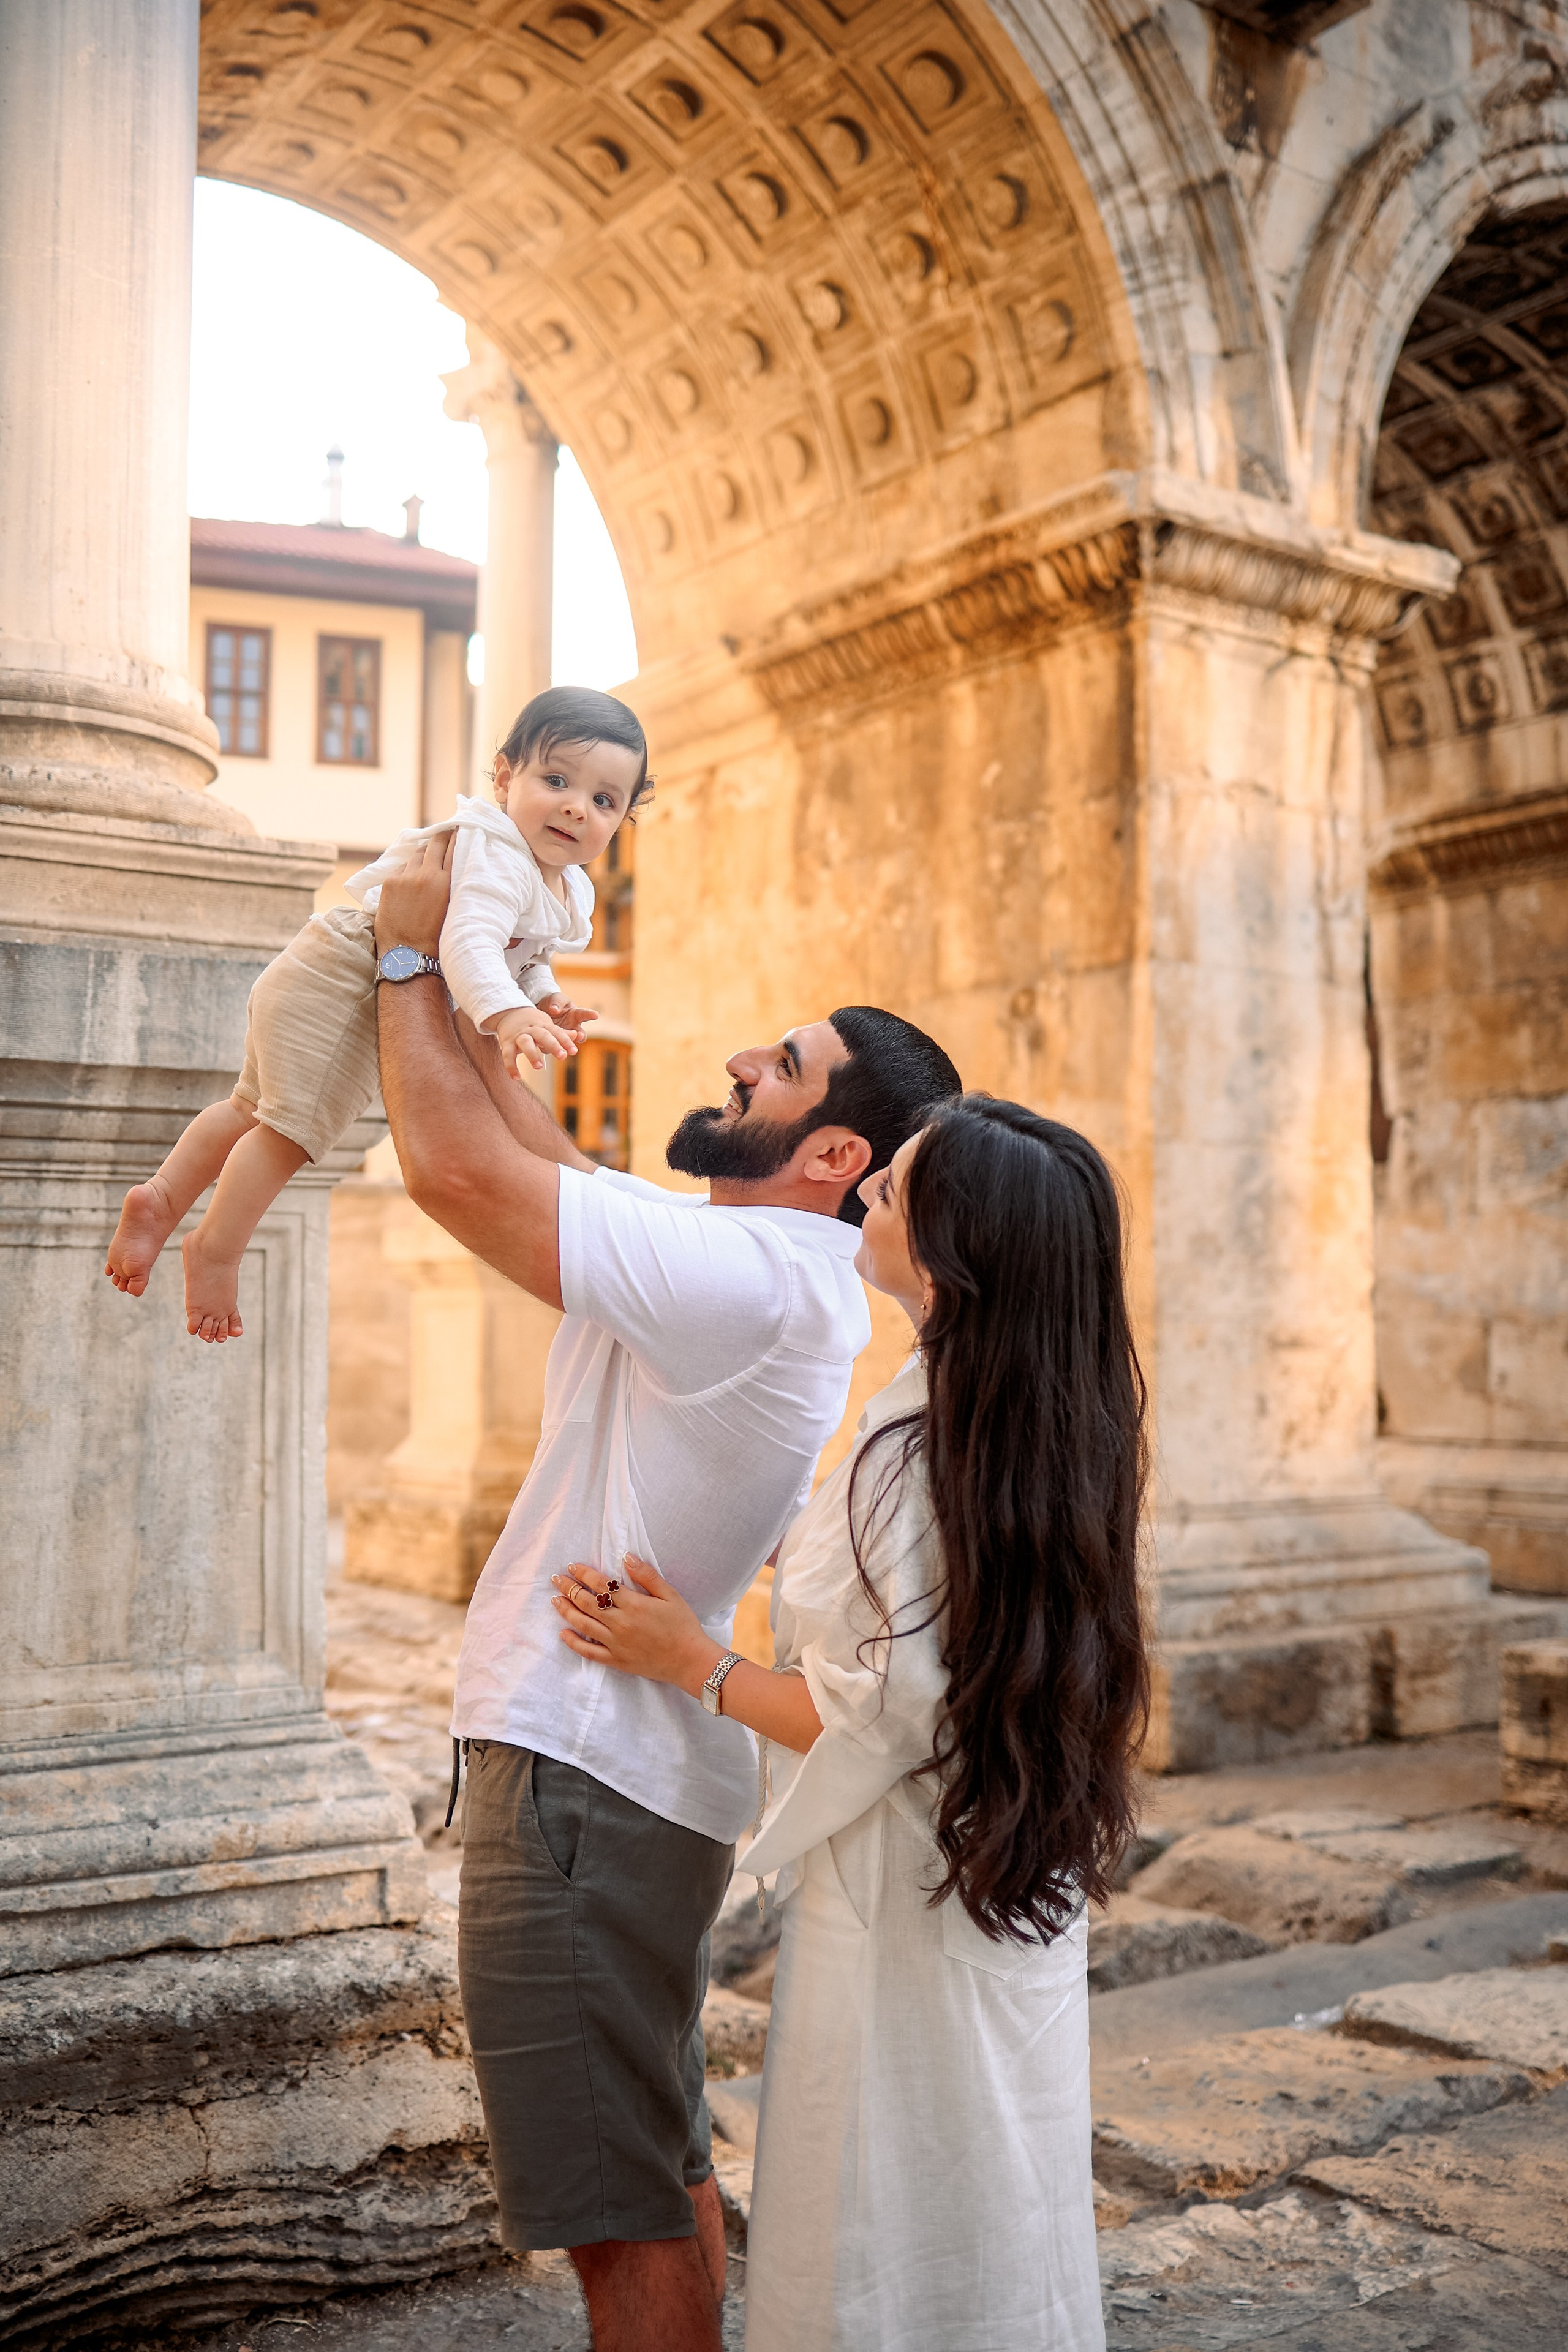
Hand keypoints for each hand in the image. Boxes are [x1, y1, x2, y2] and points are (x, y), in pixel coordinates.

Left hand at [375, 832, 451, 957]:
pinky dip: (409, 869)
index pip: (454, 848)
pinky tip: (412, 877)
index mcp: (447, 883)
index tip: (459, 831)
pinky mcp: (390, 883)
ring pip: (417, 854)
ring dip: (424, 854)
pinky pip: (402, 867)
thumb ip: (461, 891)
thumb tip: (469, 881)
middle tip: (446, 835)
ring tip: (429, 857)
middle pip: (435, 843)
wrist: (409, 957)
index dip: (457, 836)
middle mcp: (427, 875)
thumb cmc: (439, 942)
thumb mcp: (457, 913)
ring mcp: (406, 877)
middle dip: (441, 837)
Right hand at [490, 1004, 577, 1075]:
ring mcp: (519, 1036)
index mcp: (544, 1025)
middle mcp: (532, 1029)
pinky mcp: (506, 1042)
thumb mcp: (546, 1024)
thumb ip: (560, 1032)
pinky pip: (507, 1054)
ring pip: (525, 1043)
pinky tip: (516, 1078)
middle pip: (543, 1035)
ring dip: (532, 1054)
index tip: (574, 1051)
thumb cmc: (533, 1022)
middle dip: (553, 1045)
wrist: (508, 1011)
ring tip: (539, 1067)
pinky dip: (511, 1066)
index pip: (556, 1032)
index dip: (565, 1041)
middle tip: (563, 1056)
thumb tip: (576, 1035)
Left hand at [536, 993, 598, 1041]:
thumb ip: (556, 1002)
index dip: (590, 1014)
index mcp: (576, 1014)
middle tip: (580, 1036)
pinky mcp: (555, 1042)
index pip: (584, 1014)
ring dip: (567, 1044)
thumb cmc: (553, 1002)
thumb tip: (554, 1009)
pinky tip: (547, 1046)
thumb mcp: (555, 998)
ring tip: (566, 1045)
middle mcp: (573, 1027)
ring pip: (568, 1043)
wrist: (540, 1011)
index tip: (595, 1015)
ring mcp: (564, 1036)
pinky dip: (552, 1047)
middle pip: (580, 1033)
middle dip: (580, 1035)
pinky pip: (555, 1046)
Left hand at [551, 1556, 720, 1696]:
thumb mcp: (670, 1595)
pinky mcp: (616, 1660)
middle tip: (556, 1579)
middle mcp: (620, 1623)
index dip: (584, 1574)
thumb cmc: (682, 1625)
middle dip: (569, 1588)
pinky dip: (574, 1642)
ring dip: (566, 1611)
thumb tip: (627, 1557)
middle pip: (587, 1602)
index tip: (572, 1567)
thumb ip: (647, 1576)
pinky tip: (563, 1633)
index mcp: (634, 1605)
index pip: (601, 1585)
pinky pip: (589, 1652)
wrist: (689, 1661)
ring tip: (555, 1600)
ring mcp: (616, 1643)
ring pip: (583, 1624)